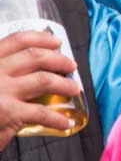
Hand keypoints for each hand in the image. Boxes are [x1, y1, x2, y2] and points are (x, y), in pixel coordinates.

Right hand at [0, 31, 80, 149]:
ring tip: (74, 88)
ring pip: (44, 80)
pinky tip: (66, 123)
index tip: (56, 41)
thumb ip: (0, 73)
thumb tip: (25, 72)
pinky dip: (58, 119)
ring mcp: (1, 91)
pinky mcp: (7, 113)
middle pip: (35, 57)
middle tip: (71, 65)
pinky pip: (41, 113)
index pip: (16, 40)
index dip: (41, 37)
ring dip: (65, 84)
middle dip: (58, 59)